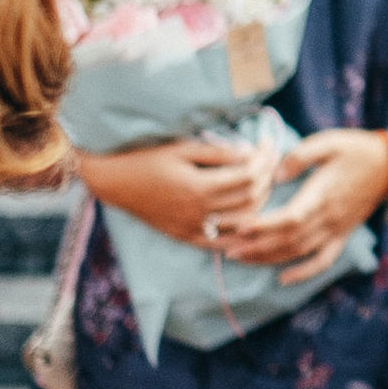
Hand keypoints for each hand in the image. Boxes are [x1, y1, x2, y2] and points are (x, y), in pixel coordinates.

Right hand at [78, 140, 277, 244]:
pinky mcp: (184, 237)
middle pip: (250, 198)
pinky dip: (240, 235)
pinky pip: (220, 244)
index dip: (265, 159)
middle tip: (272, 160)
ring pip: (242, 222)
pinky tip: (251, 222)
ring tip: (265, 183)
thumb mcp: (183, 148)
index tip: (269, 144)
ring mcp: (192, 227)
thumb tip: (250, 153)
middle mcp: (198, 211)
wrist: (115, 180)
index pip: (248, 176)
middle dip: (268, 177)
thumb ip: (218, 152)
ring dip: (261, 203)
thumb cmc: (147, 158)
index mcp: (199, 186)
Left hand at [220, 127, 387, 283]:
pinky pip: (323, 261)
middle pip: (288, 240)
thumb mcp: (328, 141)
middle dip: (255, 246)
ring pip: (299, 252)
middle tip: (225, 248)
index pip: (288, 218)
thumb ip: (300, 156)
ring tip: (240, 259)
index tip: (237, 227)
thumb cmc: (355, 148)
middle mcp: (328, 218)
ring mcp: (336, 229)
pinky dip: (303, 273)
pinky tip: (283, 279)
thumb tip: (275, 174)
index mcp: (322, 195)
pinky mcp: (342, 235)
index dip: (262, 225)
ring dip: (268, 259)